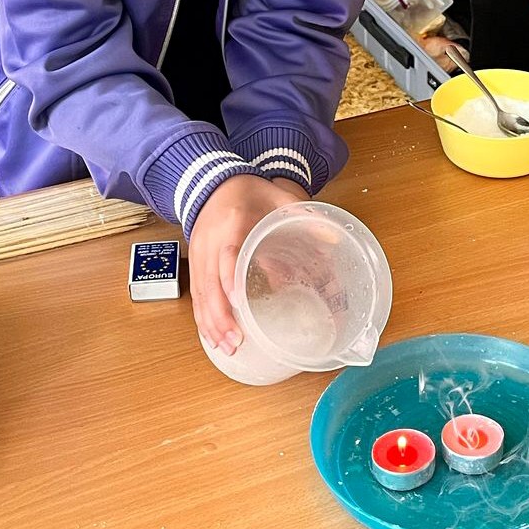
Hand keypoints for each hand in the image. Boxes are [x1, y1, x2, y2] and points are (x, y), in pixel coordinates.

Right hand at [189, 174, 309, 354]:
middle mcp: (210, 241)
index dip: (229, 277)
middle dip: (220, 314)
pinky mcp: (195, 262)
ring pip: (200, 292)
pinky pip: (196, 293)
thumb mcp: (277, 196)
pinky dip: (202, 316)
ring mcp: (198, 253)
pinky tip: (211, 336)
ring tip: (226, 346)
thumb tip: (334, 239)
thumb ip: (303, 214)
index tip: (236, 300)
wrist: (214, 181)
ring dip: (210, 322)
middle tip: (236, 339)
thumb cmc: (248, 191)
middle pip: (209, 281)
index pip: (226, 252)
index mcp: (231, 222)